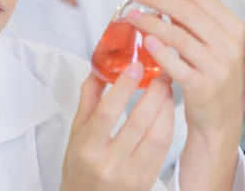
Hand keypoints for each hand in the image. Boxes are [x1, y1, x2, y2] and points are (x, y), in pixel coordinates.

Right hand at [61, 62, 173, 190]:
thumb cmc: (80, 168)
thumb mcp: (76, 134)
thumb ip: (88, 101)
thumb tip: (98, 70)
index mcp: (87, 148)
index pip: (107, 111)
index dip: (124, 86)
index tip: (136, 66)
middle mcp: (110, 163)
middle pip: (138, 121)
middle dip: (154, 92)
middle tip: (161, 72)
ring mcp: (131, 174)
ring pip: (157, 134)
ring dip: (166, 107)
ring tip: (167, 87)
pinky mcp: (147, 180)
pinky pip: (164, 148)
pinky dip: (169, 124)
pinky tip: (167, 110)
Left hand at [126, 0, 244, 189]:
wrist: (220, 119)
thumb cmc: (209, 74)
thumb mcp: (210, 43)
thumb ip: (191, 20)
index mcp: (233, 27)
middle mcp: (230, 45)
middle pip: (189, 12)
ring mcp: (218, 67)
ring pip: (179, 37)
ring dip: (151, 21)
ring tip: (131, 14)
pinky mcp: (203, 88)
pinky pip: (178, 65)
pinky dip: (160, 51)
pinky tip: (145, 40)